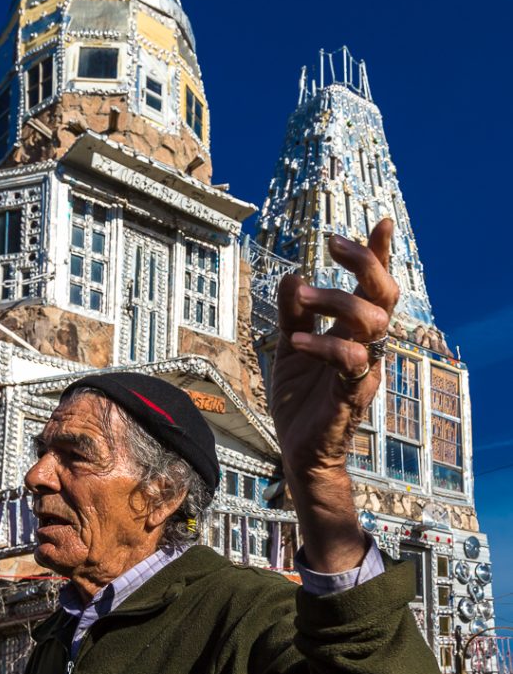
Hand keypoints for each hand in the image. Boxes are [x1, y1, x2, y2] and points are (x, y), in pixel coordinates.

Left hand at [270, 219, 398, 570]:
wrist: (298, 451)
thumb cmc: (299, 400)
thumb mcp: (288, 347)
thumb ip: (292, 313)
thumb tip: (291, 273)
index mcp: (354, 332)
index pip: (374, 288)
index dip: (380, 256)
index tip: (382, 222)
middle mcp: (367, 346)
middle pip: (385, 295)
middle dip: (365, 263)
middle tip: (333, 242)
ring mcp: (363, 370)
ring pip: (371, 321)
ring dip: (336, 299)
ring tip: (302, 295)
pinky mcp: (352, 395)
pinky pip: (350, 361)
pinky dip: (324, 344)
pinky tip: (297, 340)